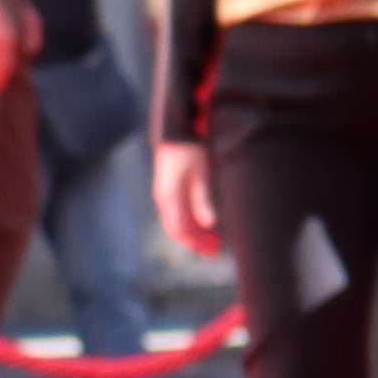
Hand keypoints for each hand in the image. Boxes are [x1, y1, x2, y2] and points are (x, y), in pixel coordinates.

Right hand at [151, 138, 217, 255]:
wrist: (175, 126)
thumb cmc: (188, 147)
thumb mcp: (199, 172)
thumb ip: (202, 198)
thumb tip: (208, 224)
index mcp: (168, 197)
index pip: (179, 230)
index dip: (195, 244)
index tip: (211, 251)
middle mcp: (163, 199)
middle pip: (177, 229)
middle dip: (195, 242)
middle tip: (214, 251)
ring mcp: (165, 194)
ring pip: (178, 222)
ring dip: (194, 233)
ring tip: (212, 240)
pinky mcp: (170, 188)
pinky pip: (179, 212)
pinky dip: (191, 222)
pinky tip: (203, 224)